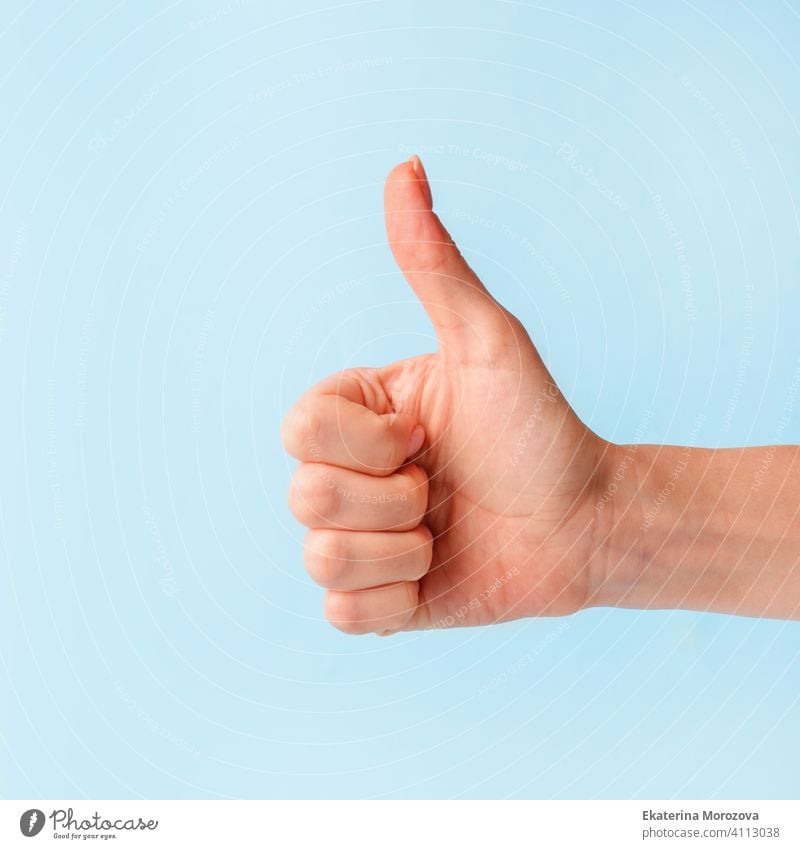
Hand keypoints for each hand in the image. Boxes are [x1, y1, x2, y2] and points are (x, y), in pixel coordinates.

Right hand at [282, 156, 607, 633]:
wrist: (587, 521)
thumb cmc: (540, 426)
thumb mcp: (487, 342)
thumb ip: (434, 265)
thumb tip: (406, 165)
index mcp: (356, 417)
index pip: (298, 429)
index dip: (368, 442)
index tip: (428, 436)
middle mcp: (347, 476)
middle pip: (304, 497)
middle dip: (392, 497)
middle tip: (444, 487)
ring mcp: (360, 542)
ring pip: (321, 559)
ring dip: (401, 548)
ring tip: (446, 532)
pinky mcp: (379, 603)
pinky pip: (342, 615)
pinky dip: (397, 599)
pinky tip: (437, 575)